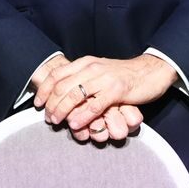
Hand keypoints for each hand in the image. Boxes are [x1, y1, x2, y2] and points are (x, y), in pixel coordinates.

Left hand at [34, 54, 176, 140]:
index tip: (38, 104)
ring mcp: (104, 78)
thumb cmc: (124, 75)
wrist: (150, 71)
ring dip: (62, 110)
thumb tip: (63, 94)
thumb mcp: (99, 72)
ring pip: (74, 95)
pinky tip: (75, 124)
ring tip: (57, 122)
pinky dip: (82, 116)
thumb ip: (82, 80)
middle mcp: (91, 68)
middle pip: (61, 86)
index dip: (44, 90)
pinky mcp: (117, 90)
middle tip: (48, 118)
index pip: (56, 74)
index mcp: (85, 63)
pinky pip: (94, 105)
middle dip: (51, 104)